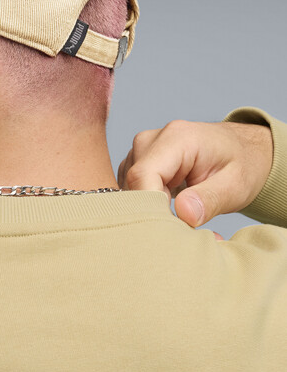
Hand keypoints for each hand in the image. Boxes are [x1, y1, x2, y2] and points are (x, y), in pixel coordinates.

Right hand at [117, 119, 272, 237]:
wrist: (240, 150)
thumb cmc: (240, 164)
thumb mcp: (236, 184)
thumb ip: (209, 199)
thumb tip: (183, 214)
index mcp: (176, 138)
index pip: (143, 175)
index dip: (150, 207)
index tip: (172, 232)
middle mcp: (150, 140)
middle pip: (133, 184)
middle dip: (154, 213)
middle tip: (187, 234)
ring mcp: (141, 150)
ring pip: (129, 189)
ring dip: (152, 211)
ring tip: (185, 220)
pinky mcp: (136, 161)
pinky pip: (132, 188)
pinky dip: (149, 205)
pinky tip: (172, 210)